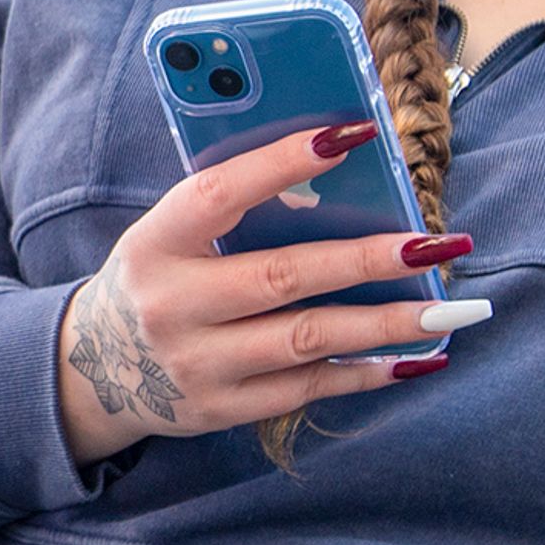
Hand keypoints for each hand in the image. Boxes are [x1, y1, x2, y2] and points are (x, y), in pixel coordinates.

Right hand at [54, 124, 487, 461]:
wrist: (93, 372)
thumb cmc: (155, 281)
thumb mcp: (169, 236)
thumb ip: (232, 212)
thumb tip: (338, 185)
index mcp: (156, 242)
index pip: (222, 194)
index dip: (285, 162)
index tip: (352, 135)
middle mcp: (172, 305)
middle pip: (283, 276)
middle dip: (369, 258)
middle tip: (436, 244)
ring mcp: (196, 363)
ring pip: (306, 339)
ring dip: (386, 323)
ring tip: (451, 310)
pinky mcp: (220, 409)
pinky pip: (306, 389)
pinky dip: (365, 372)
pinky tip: (415, 357)